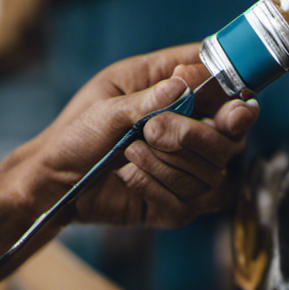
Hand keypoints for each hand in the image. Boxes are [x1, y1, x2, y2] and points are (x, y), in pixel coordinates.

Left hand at [36, 43, 258, 228]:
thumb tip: (183, 85)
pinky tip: (127, 177)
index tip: (229, 107)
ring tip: (127, 154)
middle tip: (151, 131)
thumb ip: (147, 98)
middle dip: (192, 136)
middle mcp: (189, 130)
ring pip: (212, 174)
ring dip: (165, 165)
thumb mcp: (106, 107)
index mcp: (175, 92)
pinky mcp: (177, 204)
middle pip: (229, 139)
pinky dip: (154, 189)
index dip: (234, 97)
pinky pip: (189, 204)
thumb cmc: (76, 133)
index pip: (225, 89)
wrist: (53, 182)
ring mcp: (186, 170)